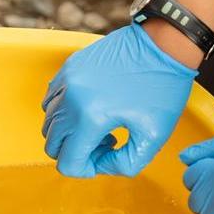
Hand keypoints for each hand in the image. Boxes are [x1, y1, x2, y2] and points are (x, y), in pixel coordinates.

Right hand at [42, 24, 196, 176]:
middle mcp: (71, 99)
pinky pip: (52, 100)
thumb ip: (124, 164)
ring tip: (101, 122)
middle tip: (106, 141)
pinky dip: (66, 111)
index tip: (107, 156)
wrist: (164, 44)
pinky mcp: (69, 67)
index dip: (86, 169)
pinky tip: (93, 106)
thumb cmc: (163, 89)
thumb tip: (99, 165)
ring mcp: (67, 80)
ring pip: (49, 123)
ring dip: (70, 132)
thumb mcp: (153, 138)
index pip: (67, 163)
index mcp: (91, 118)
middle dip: (77, 151)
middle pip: (52, 145)